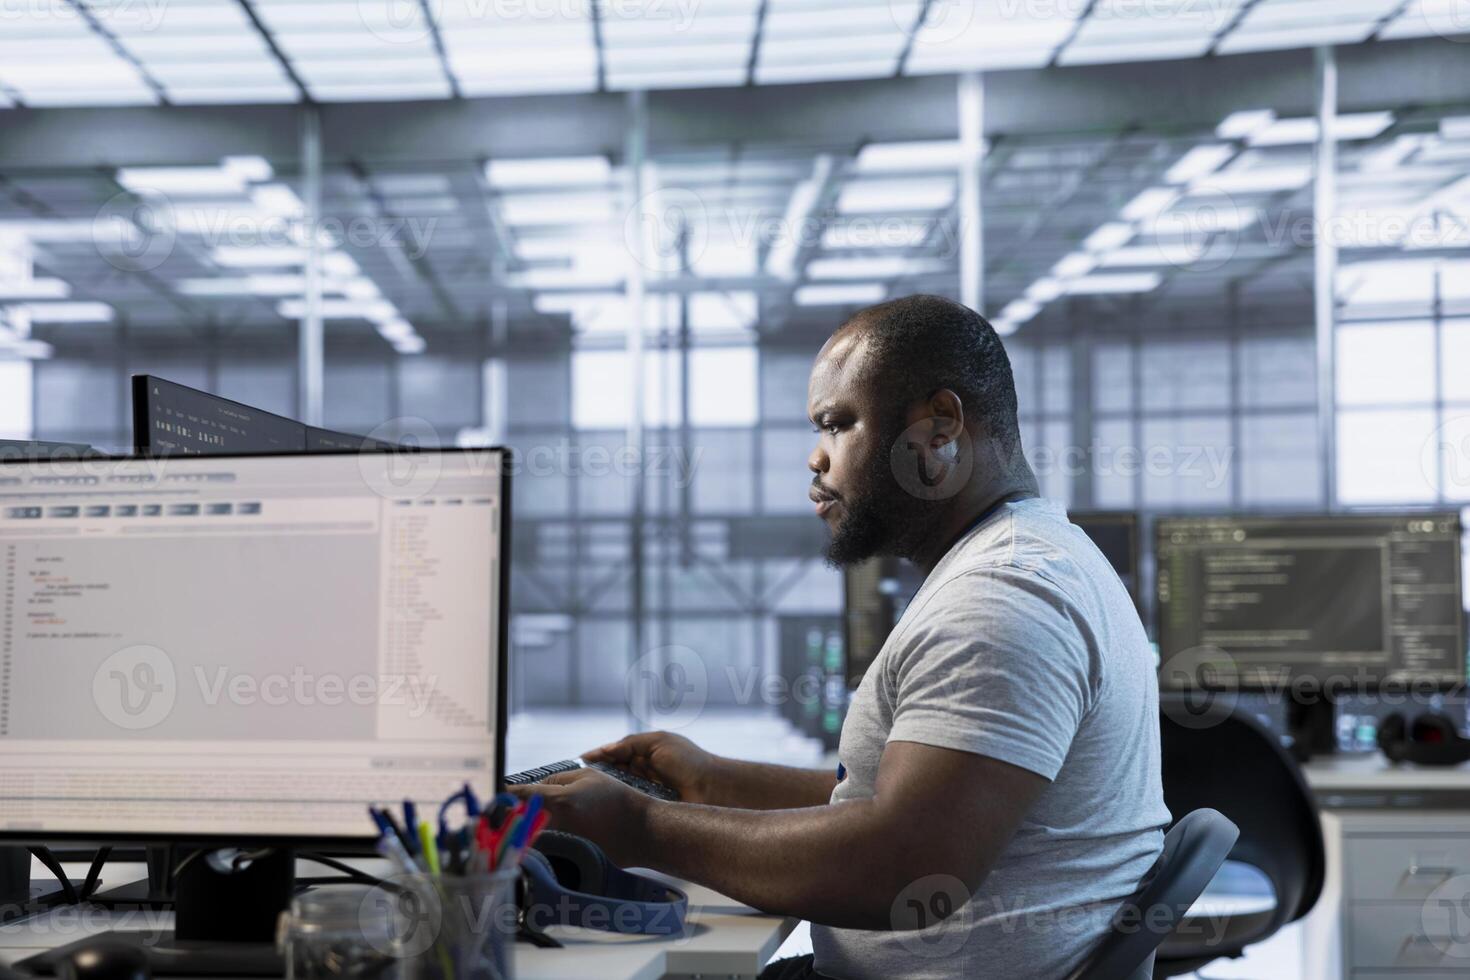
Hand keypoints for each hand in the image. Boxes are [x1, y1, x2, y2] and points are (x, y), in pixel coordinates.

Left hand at [506, 769, 651, 867]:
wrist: (639, 830)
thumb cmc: (617, 799)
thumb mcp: (588, 776)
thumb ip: (557, 779)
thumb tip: (535, 788)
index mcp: (559, 800)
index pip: (521, 796)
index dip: (503, 794)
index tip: (491, 793)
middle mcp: (556, 823)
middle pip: (521, 818)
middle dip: (511, 812)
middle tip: (502, 807)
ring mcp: (561, 842)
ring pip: (531, 832)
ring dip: (526, 825)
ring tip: (527, 819)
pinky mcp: (568, 855)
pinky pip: (546, 843)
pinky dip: (542, 837)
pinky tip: (549, 832)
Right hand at [582, 731, 720, 804]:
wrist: (713, 789)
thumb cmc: (689, 762)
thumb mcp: (659, 742)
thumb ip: (631, 743)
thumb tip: (604, 750)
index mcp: (644, 754)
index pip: (613, 755)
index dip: (595, 759)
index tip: (575, 764)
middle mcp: (641, 773)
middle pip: (611, 774)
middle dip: (595, 777)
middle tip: (575, 782)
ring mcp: (644, 792)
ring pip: (617, 791)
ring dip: (604, 792)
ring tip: (584, 795)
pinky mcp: (649, 808)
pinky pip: (628, 806)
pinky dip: (617, 806)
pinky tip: (603, 808)